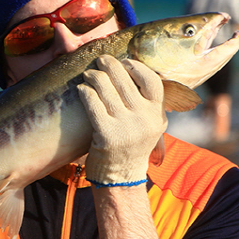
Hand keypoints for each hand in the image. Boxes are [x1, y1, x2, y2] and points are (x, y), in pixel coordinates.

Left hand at [77, 56, 167, 185]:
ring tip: (89, 74)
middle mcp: (144, 119)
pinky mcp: (106, 135)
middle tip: (101, 60)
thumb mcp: (149, 124)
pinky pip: (92, 103)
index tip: (125, 62)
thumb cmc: (132, 145)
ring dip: (94, 76)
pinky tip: (81, 89)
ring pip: (105, 88)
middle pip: (124, 80)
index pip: (152, 80)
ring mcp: (126, 127)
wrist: (121, 177)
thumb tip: (134, 70)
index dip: (137, 67)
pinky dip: (85, 92)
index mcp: (157, 114)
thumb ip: (147, 102)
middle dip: (109, 65)